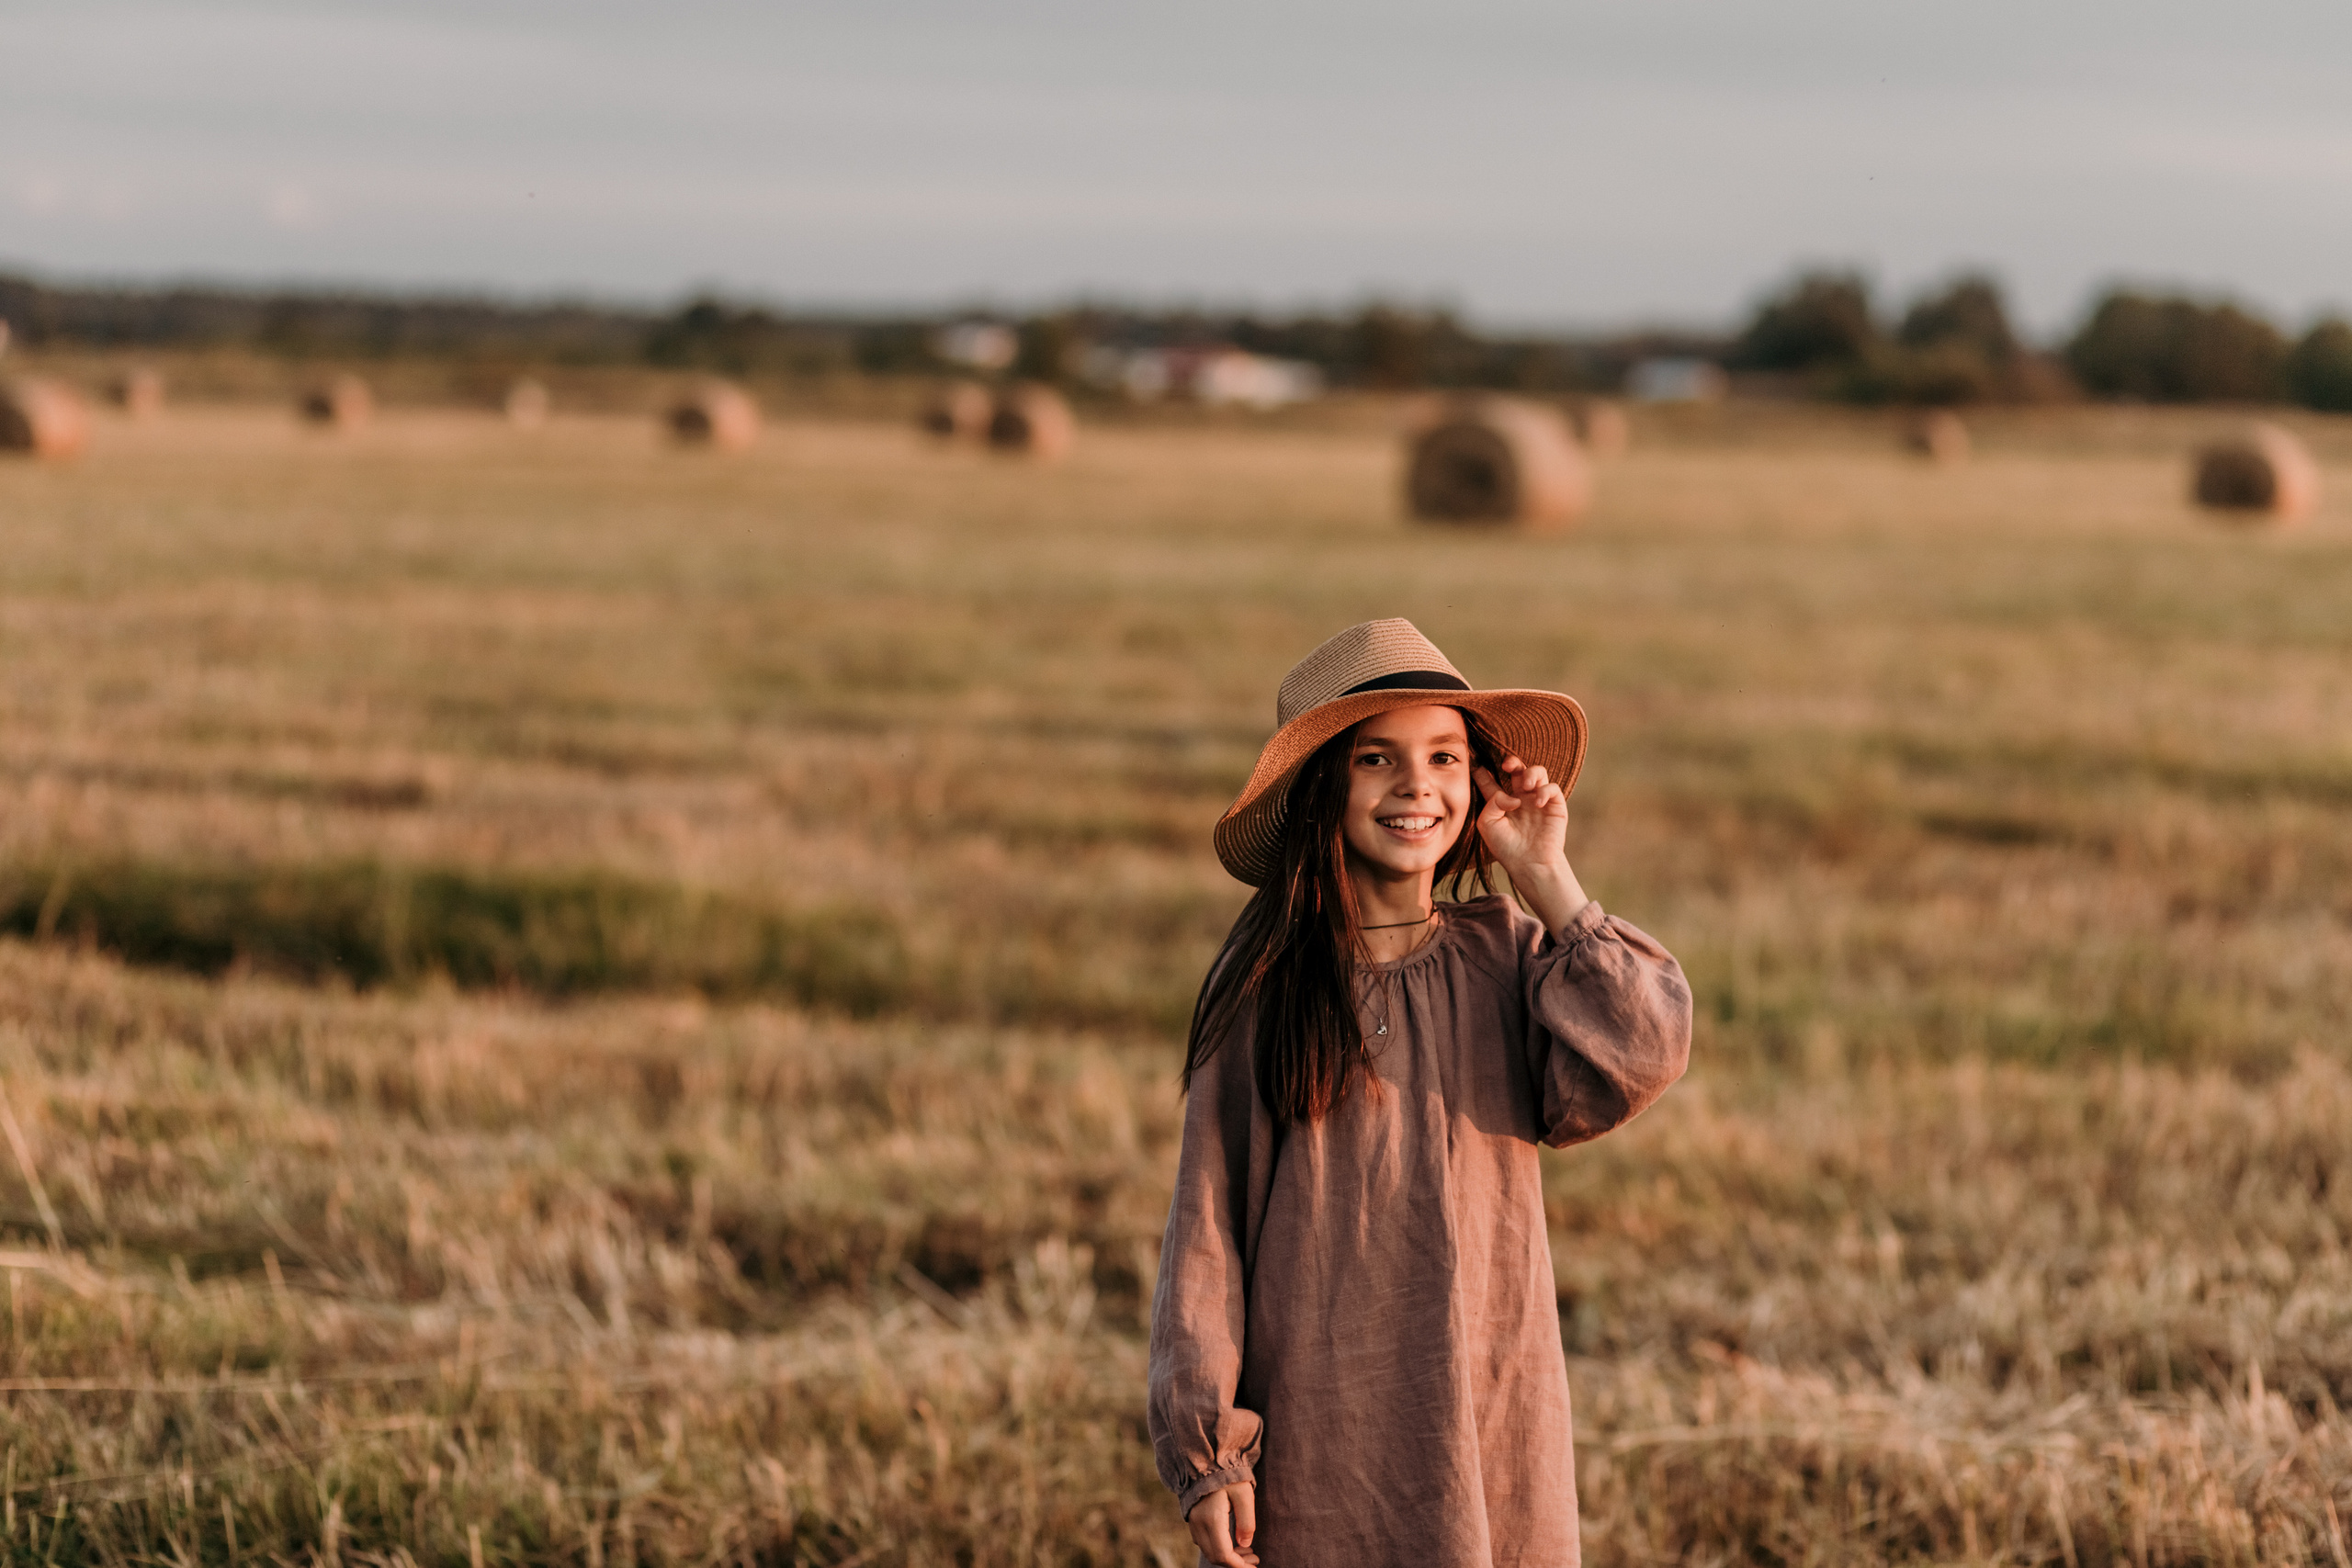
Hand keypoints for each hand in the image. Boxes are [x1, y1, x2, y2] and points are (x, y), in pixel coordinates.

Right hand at [1186, 1481, 1257, 1567]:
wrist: (1208, 1458)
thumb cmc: (1229, 1474)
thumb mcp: (1245, 1494)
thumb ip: (1247, 1521)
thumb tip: (1246, 1544)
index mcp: (1212, 1519)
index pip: (1224, 1555)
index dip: (1239, 1565)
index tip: (1255, 1565)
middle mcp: (1199, 1524)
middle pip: (1215, 1556)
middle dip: (1235, 1563)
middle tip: (1254, 1557)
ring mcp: (1193, 1522)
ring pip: (1209, 1550)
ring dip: (1228, 1556)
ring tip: (1248, 1550)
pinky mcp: (1193, 1518)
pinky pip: (1204, 1542)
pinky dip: (1219, 1548)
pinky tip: (1233, 1541)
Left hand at [1474, 755, 1568, 876]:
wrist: (1529, 864)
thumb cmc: (1505, 847)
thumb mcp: (1487, 824)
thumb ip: (1493, 802)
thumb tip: (1514, 796)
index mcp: (1499, 802)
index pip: (1490, 781)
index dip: (1483, 771)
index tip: (1476, 763)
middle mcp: (1519, 798)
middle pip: (1516, 769)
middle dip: (1512, 761)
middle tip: (1506, 765)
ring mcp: (1537, 800)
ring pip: (1537, 772)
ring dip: (1531, 773)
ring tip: (1525, 786)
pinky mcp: (1554, 806)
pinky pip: (1552, 788)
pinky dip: (1545, 790)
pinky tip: (1538, 803)